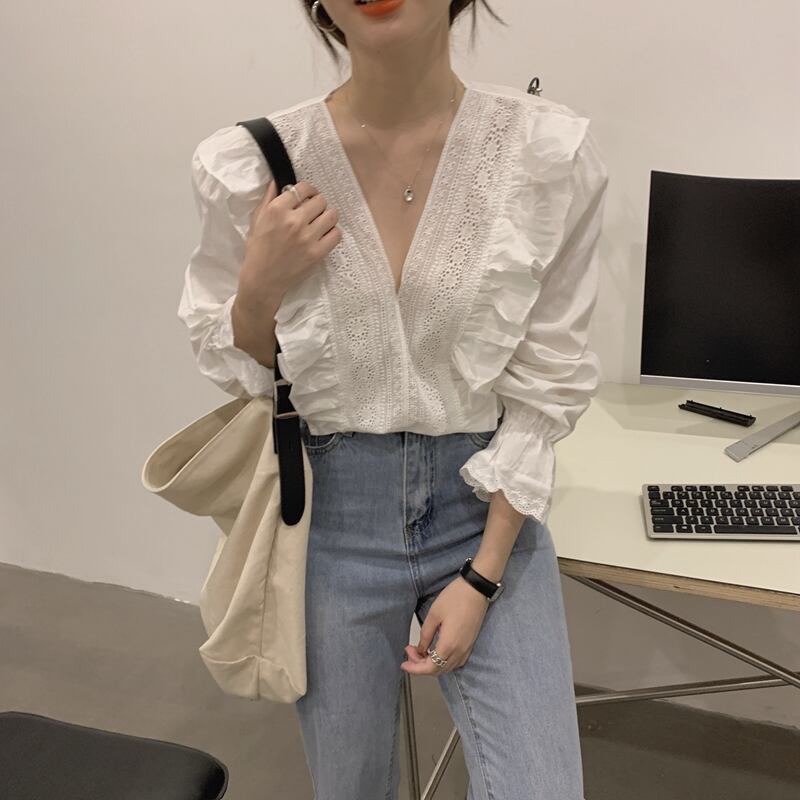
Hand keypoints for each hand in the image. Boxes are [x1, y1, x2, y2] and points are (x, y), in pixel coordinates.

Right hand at [240, 178, 341, 302]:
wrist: (263, 279)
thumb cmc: (258, 250)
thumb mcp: (257, 220)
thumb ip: (269, 199)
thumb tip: (278, 182)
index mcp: (277, 209)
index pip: (302, 188)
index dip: (308, 191)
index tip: (308, 196)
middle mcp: (293, 221)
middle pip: (320, 200)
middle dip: (317, 204)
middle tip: (314, 212)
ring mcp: (307, 237)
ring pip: (331, 215)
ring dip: (328, 216)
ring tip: (321, 222)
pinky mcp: (317, 253)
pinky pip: (336, 234)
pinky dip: (333, 233)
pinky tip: (324, 235)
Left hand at [401, 575, 488, 675]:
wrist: (476, 589)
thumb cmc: (456, 597)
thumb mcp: (434, 614)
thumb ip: (425, 635)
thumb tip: (420, 649)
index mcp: (449, 645)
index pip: (429, 668)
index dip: (414, 668)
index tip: (404, 663)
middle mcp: (460, 650)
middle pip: (438, 670)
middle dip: (420, 665)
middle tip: (410, 651)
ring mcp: (467, 648)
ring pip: (447, 667)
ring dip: (432, 664)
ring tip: (421, 651)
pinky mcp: (470, 643)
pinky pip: (456, 661)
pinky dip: (444, 662)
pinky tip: (437, 652)